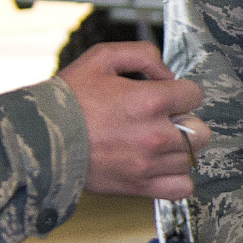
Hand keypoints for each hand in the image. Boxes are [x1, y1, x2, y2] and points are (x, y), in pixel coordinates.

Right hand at [58, 42, 211, 199]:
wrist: (42, 139)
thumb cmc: (69, 99)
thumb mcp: (102, 57)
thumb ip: (142, 54)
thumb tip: (167, 74)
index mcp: (150, 100)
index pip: (195, 95)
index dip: (181, 92)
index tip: (167, 95)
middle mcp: (155, 135)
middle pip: (201, 131)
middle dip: (186, 121)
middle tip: (164, 120)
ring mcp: (149, 164)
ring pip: (191, 159)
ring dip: (178, 149)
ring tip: (156, 143)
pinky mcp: (140, 186)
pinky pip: (182, 188)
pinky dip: (177, 178)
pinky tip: (160, 166)